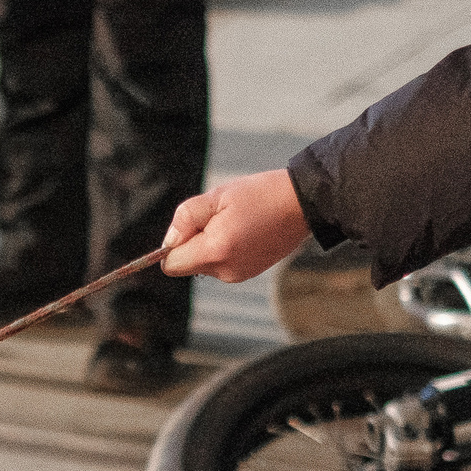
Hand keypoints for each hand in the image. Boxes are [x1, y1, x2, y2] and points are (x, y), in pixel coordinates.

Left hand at [162, 169, 312, 282]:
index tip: (190, 224)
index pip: (171, 265)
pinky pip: (221, 264)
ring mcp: (238, 275)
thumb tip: (168, 242)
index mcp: (216, 252)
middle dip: (193, 242)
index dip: (173, 244)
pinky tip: (244, 230)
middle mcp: (226, 271)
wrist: (303, 203)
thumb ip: (186, 218)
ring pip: (204, 264)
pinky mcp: (248, 273)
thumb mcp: (217, 196)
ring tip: (235, 222)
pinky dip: (224, 249)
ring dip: (209, 244)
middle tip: (218, 217)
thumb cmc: (260, 195)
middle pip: (187, 265)